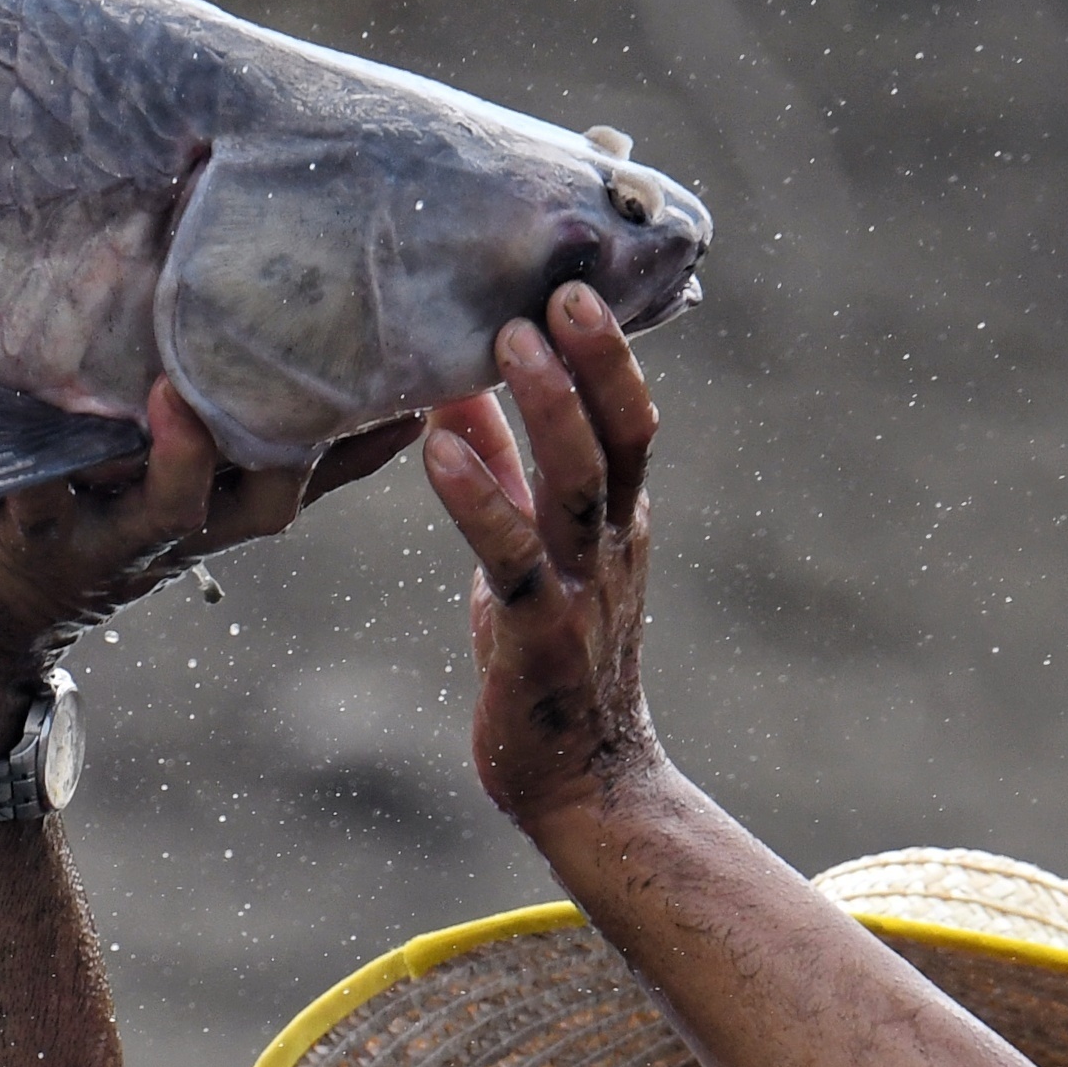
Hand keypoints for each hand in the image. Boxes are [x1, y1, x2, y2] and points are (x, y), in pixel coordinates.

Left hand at [0, 384, 418, 742]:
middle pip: (267, 501)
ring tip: (175, 395)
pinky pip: (42, 504)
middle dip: (297, 449)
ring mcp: (108, 538)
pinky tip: (40, 418)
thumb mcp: (146, 471)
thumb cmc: (66, 518)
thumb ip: (206, 417)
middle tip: (322, 382)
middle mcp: (177, 526)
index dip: (369, 440)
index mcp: (214, 505)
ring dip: (178, 457)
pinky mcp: (32, 540)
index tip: (427, 386)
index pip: (313, 471)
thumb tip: (258, 337)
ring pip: (168, 507)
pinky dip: (41, 472)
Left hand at [422, 283, 661, 835]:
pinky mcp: (539, 639)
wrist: (582, 786)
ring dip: (548, 410)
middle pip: (620, 437)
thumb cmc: (549, 656)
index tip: (576, 280)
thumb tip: (451, 385)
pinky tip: (438, 452)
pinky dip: (478, 501)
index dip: (609, 353)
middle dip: (595, 360)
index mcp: (617, 519)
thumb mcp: (531, 548)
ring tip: (510, 342)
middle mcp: (613, 546)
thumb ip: (503, 469)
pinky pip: (511, 559)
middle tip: (560, 289)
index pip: (628, 420)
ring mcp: (583, 591)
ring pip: (580, 486)